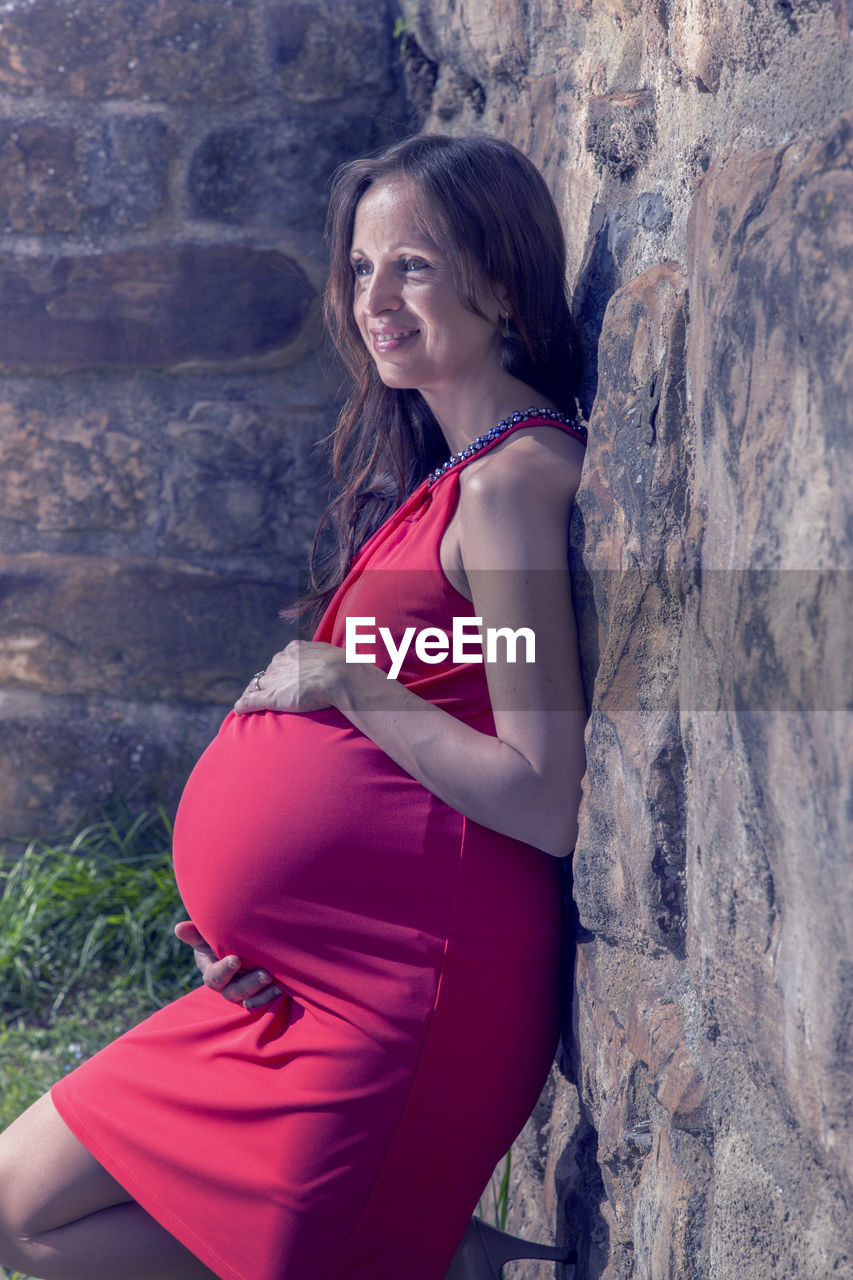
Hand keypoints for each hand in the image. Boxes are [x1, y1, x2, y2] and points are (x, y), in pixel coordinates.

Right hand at [174, 921, 281, 1009]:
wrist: (241, 944)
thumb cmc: (220, 937)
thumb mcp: (207, 935)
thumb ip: (195, 933)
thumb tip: (179, 928)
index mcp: (212, 972)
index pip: (214, 976)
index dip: (224, 970)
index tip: (236, 959)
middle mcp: (226, 986)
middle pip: (233, 992)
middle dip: (250, 984)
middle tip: (265, 974)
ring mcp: (242, 991)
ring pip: (249, 999)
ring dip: (262, 993)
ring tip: (276, 981)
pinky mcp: (257, 994)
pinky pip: (261, 1002)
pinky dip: (270, 996)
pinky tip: (281, 987)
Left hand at [234, 639, 349, 714]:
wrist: (339, 675)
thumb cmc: (343, 668)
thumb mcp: (333, 656)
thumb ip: (326, 660)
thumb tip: (338, 665)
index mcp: (294, 650)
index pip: (280, 661)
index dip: (279, 671)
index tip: (281, 679)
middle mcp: (280, 662)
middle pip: (267, 672)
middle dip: (266, 682)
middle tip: (264, 692)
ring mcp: (274, 679)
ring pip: (255, 685)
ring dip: (252, 693)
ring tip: (248, 702)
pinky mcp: (271, 697)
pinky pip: (249, 701)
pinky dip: (243, 706)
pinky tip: (239, 711)